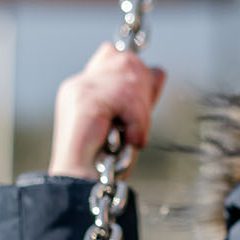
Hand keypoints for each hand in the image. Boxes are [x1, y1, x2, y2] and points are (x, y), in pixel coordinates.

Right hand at [49, 43, 165, 178]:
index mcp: (84, 86)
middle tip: (134, 126)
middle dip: (142, 96)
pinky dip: (136, 123)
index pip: (115, 54)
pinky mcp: (86, 101)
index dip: (136, 76)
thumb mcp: (129, 122)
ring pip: (131, 81)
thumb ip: (140, 97)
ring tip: (128, 137)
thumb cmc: (107, 161)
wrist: (84, 185)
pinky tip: (126, 139)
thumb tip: (159, 71)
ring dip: (139, 115)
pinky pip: (127, 99)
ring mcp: (80, 89)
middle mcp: (79, 83)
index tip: (140, 105)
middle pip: (128, 62)